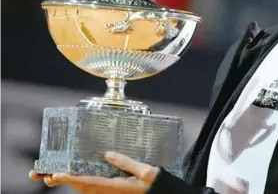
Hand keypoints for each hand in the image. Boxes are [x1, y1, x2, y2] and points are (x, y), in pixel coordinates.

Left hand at [29, 152, 159, 193]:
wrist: (162, 192)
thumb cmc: (156, 183)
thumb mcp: (145, 171)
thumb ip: (126, 162)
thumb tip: (107, 154)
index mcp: (116, 186)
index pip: (89, 182)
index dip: (72, 178)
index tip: (57, 174)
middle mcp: (110, 191)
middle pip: (82, 187)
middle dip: (65, 181)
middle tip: (48, 175)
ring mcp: (111, 192)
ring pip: (86, 188)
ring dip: (72, 182)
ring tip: (57, 175)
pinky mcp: (114, 190)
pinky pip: (94, 187)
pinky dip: (83, 182)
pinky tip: (80, 176)